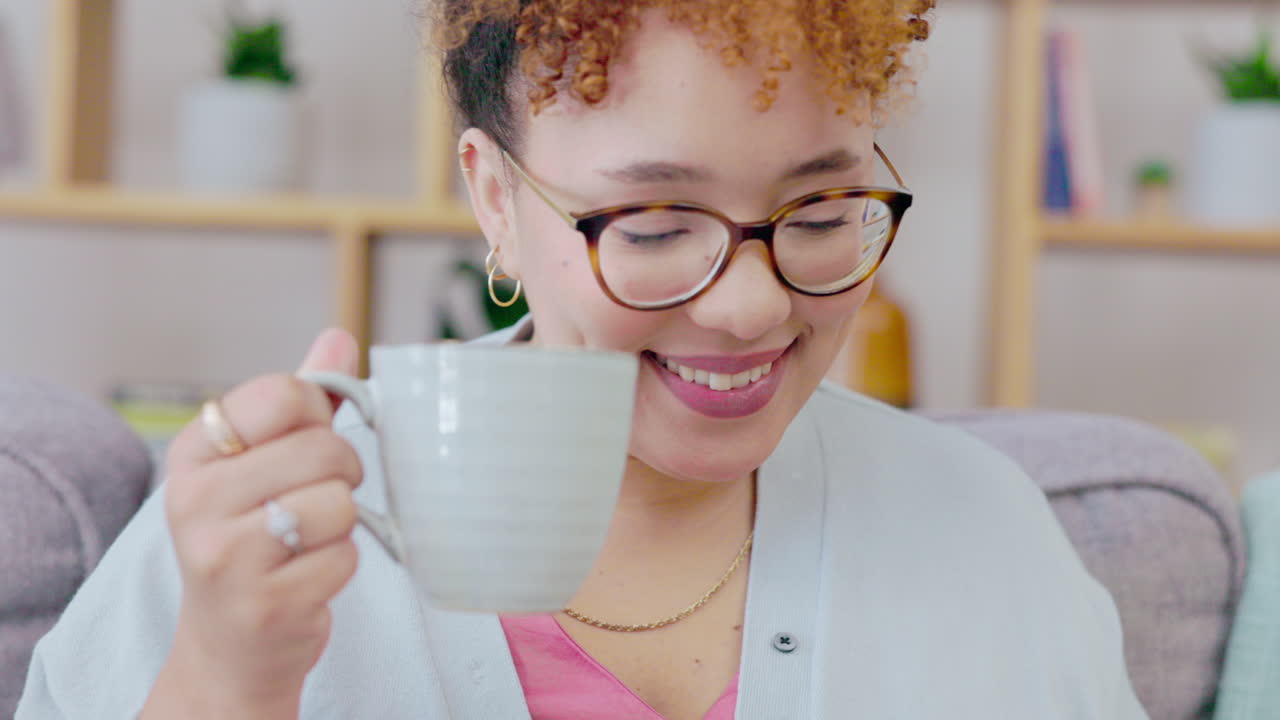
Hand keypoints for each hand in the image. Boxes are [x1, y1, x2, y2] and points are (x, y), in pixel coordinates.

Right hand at [141, 329, 362, 719]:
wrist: (231, 644)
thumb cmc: (253, 537)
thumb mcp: (262, 463)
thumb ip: (302, 401)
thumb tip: (340, 337)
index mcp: (195, 451)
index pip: (285, 393)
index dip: (319, 415)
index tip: (308, 440)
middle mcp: (196, 500)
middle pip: (323, 449)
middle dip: (344, 471)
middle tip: (320, 494)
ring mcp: (226, 556)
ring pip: (339, 503)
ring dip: (344, 523)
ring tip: (309, 538)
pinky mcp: (264, 603)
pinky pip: (345, 557)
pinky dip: (341, 565)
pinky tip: (307, 575)